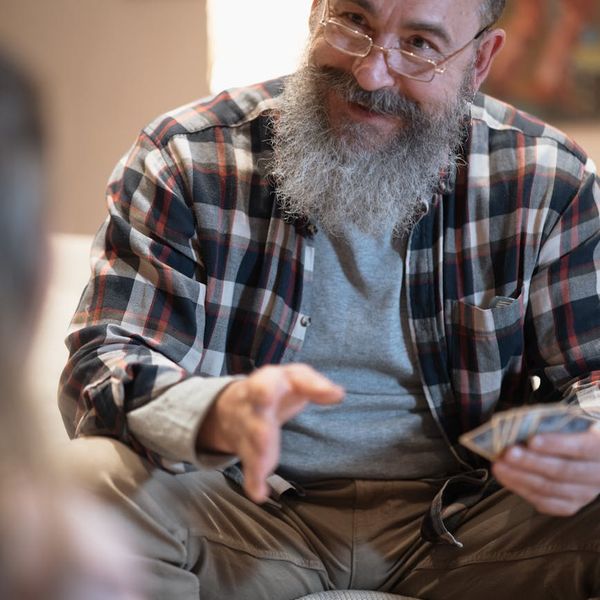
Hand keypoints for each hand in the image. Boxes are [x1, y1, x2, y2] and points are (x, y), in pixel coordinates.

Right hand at [198, 363, 343, 502]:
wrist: (229, 406)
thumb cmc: (275, 391)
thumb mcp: (294, 381)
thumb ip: (314, 385)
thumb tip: (339, 392)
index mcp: (274, 378)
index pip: (294, 374)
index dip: (311, 383)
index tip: (333, 393)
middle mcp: (257, 396)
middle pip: (260, 394)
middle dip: (263, 396)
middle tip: (266, 398)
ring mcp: (247, 421)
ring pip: (253, 431)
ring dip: (259, 447)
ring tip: (266, 465)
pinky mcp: (244, 446)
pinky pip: (248, 462)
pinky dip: (252, 479)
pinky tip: (259, 494)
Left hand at [492, 425, 599, 515]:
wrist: (591, 454)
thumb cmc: (576, 430)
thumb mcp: (575, 421)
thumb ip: (558, 423)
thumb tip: (525, 423)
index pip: (582, 449)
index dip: (557, 445)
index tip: (532, 440)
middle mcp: (598, 475)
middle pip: (562, 471)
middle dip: (531, 462)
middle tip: (507, 453)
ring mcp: (584, 494)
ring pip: (550, 489)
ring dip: (520, 477)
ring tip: (499, 465)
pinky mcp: (571, 505)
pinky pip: (546, 503)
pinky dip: (523, 490)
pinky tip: (506, 478)